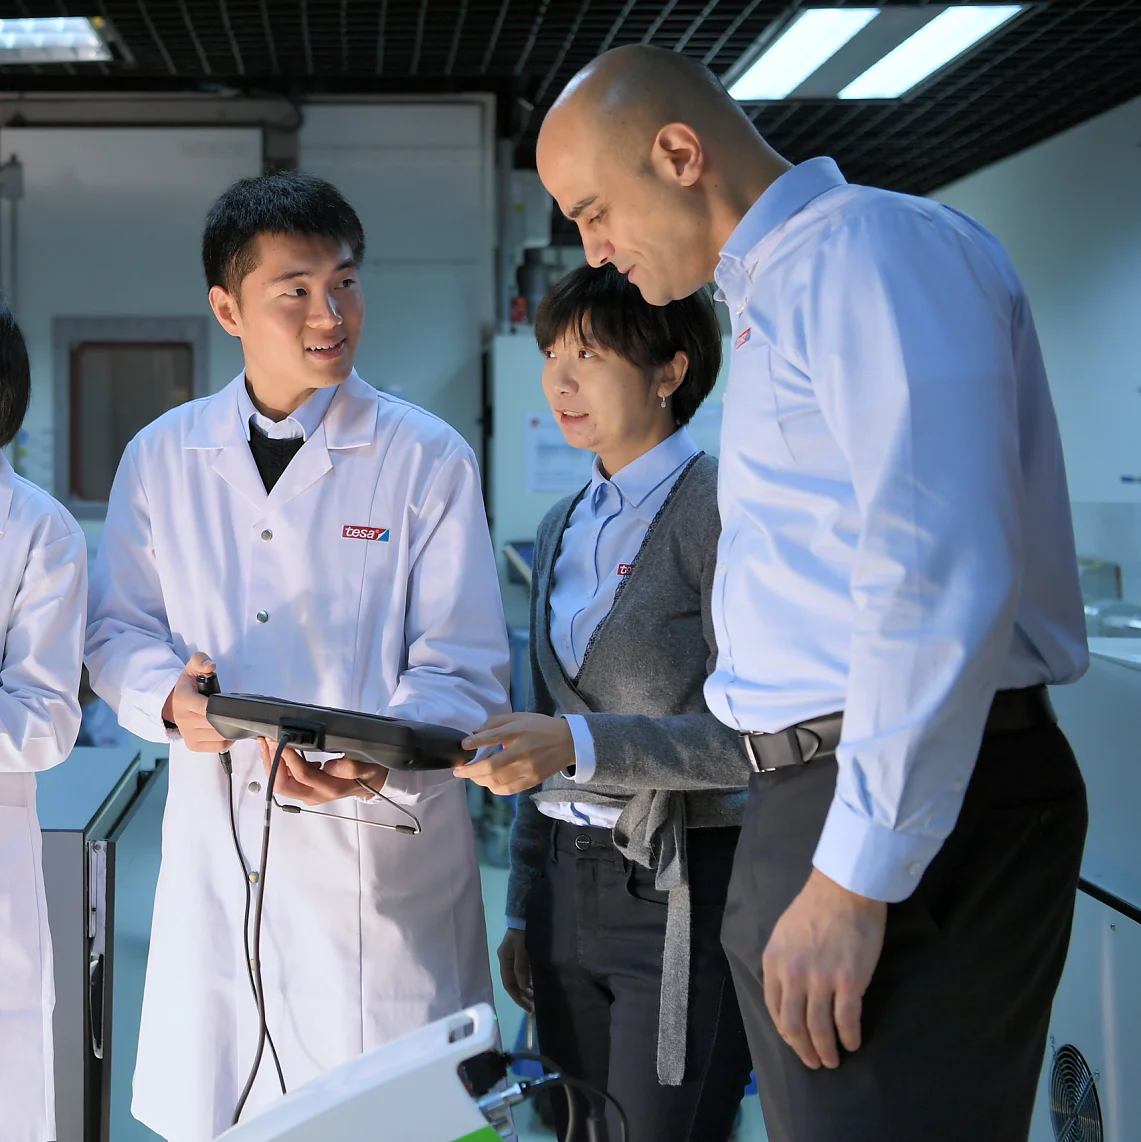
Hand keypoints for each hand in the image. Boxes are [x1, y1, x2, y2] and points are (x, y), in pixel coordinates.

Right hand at [161, 653, 233, 752]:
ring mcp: (188, 735)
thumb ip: (201, 660)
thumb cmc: (189, 686)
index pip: (206, 708)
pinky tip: (228, 729)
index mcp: (184, 700)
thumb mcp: (192, 668)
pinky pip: (218, 746)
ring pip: (219, 735)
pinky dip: (228, 739)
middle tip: (237, 709)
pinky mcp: (193, 745)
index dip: (221, 707)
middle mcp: (184, 720)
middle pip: (215, 723)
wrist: (174, 704)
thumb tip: (210, 665)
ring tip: (232, 717)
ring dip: (230, 727)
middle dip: (229, 716)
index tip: (231, 703)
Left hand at [259, 739, 388, 805]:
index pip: (303, 774)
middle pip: (283, 785)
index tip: (283, 739)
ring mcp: (309, 794)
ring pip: (280, 785)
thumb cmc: (370, 772)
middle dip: (272, 762)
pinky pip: (285, 782)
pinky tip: (277, 751)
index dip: (289, 757)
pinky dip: (277, 766)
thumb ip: (351, 767)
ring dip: (271, 764)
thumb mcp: (368, 767)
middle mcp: (316, 795)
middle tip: (268, 740)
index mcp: (331, 788)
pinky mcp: (306, 790)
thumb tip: (330, 766)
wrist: (374, 784)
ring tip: (266, 743)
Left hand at [455, 713, 575, 794]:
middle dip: (471, 771)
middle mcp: (522, 751)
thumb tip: (475, 732)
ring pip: (498, 781)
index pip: (493, 737)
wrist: (569, 742)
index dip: (475, 742)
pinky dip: (495, 788)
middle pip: (492, 766)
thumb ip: (496, 722)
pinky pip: (509, 789)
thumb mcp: (519, 717)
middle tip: (459, 771)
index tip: (463, 746)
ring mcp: (528, 768)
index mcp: (518, 731)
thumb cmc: (540, 727)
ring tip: (472, 777)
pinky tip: (488, 784)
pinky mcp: (532, 780)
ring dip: (480, 781)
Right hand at [497, 929, 532, 1012]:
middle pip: (513, 983)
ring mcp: (514, 958)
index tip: (526, 1007)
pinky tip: (536, 984)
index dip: (516, 996)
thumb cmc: (521, 932)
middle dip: (522, 995)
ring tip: (536, 998)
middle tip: (533, 1007)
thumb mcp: (521, 949)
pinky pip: (524, 971)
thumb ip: (521, 967)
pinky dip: (529, 979)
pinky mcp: (522, 954)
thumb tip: (524, 987)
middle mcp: (507, 961)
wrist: (523, 915)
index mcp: (504, 960)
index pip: (508, 984)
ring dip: (526, 988)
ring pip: (519, 978)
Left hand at [762, 867, 886, 1069]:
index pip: (774, 1009)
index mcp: (774, 962)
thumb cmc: (815, 906)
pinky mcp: (849, 982)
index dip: (786, 1033)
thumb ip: (783, 963)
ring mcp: (821, 980)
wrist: (845, 888)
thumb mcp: (784, 934)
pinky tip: (853, 1043)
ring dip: (827, 1051)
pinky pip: (847, 1022)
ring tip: (834, 1060)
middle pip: (795, 1026)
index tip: (795, 1043)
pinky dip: (850, 1038)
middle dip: (804, 1050)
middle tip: (815, 1062)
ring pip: (820, 1029)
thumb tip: (788, 992)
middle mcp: (793, 975)